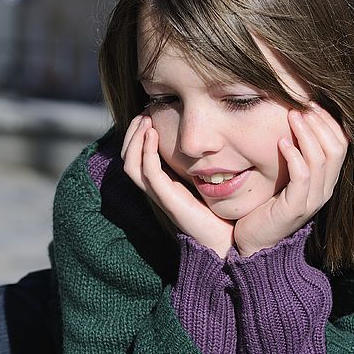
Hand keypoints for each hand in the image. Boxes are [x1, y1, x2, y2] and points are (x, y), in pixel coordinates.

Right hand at [121, 114, 234, 258]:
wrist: (225, 239)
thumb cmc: (218, 211)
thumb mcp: (205, 179)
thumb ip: (198, 162)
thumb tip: (205, 138)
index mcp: (162, 185)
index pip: (136, 158)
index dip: (136, 136)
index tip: (147, 115)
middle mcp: (156, 190)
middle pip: (128, 159)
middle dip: (131, 133)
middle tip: (143, 113)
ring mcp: (160, 196)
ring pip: (131, 166)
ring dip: (135, 140)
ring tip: (145, 120)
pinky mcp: (169, 201)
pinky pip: (149, 174)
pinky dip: (147, 153)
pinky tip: (154, 135)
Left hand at [234, 102, 348, 256]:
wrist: (255, 242)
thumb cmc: (267, 206)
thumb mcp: (286, 177)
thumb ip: (295, 155)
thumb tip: (295, 119)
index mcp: (326, 181)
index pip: (342, 144)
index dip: (329, 121)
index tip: (311, 103)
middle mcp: (325, 190)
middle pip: (337, 148)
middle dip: (320, 123)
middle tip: (301, 107)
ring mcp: (312, 200)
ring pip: (321, 159)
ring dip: (306, 134)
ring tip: (291, 118)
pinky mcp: (295, 208)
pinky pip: (302, 176)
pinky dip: (294, 156)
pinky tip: (281, 143)